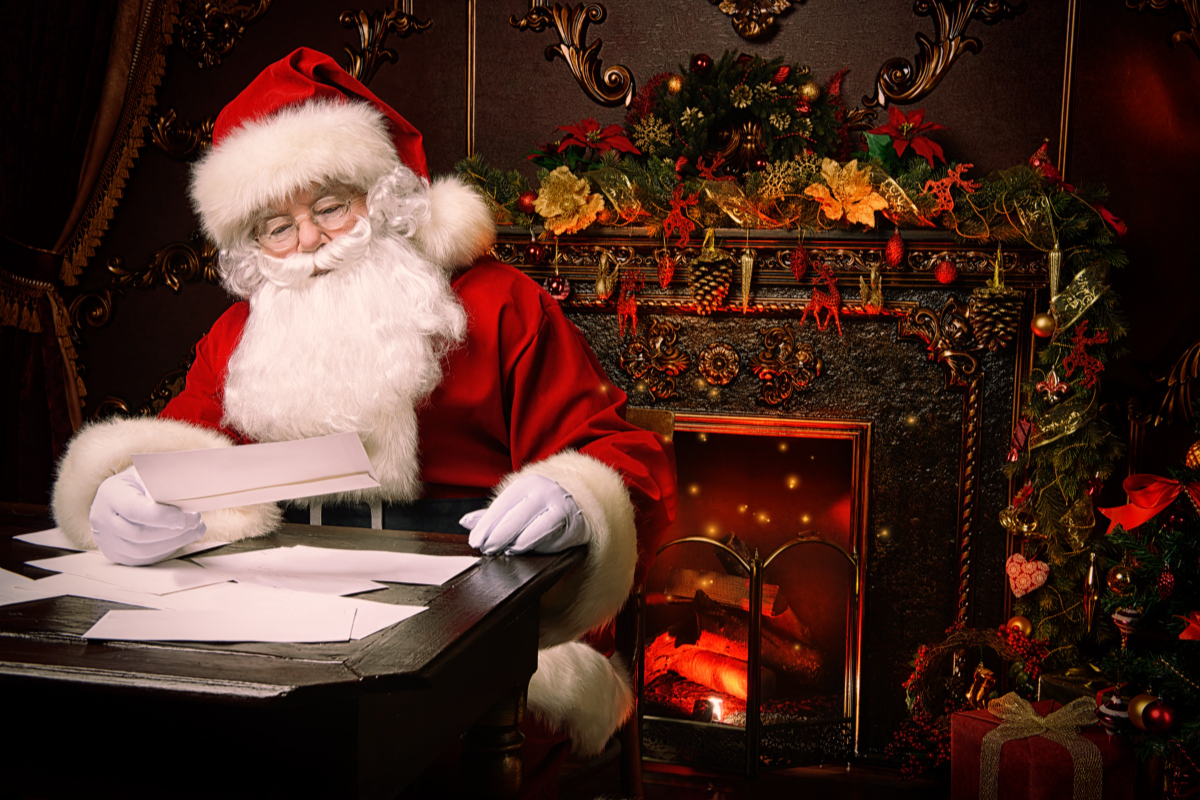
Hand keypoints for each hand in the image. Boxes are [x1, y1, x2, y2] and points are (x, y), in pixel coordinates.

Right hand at [89, 466, 205, 565]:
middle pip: (139, 534)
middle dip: (173, 531)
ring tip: (194, 529)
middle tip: (195, 520)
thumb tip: (190, 488)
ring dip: (174, 542)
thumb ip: (162, 481)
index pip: (133, 510)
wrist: (116, 497)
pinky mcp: (116, 554)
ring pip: (143, 551)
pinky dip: (167, 550)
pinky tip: (183, 538)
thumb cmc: (138, 482)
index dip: (161, 516)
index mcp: (110, 494)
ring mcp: (106, 540)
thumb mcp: (146, 472)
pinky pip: (144, 559)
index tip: (183, 516)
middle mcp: (102, 519)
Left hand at [460, 474, 588, 554]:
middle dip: (496, 536)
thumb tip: (464, 522)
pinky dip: (530, 544)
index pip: (501, 505)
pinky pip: (546, 535)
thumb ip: (491, 516)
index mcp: (526, 484)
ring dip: (512, 542)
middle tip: (485, 549)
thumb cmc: (540, 510)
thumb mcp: (516, 508)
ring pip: (530, 527)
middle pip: (513, 517)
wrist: (578, 509)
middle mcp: (543, 490)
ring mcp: (558, 505)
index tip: (474, 541)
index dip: (485, 525)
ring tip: (502, 551)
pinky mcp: (570, 521)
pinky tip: (519, 549)